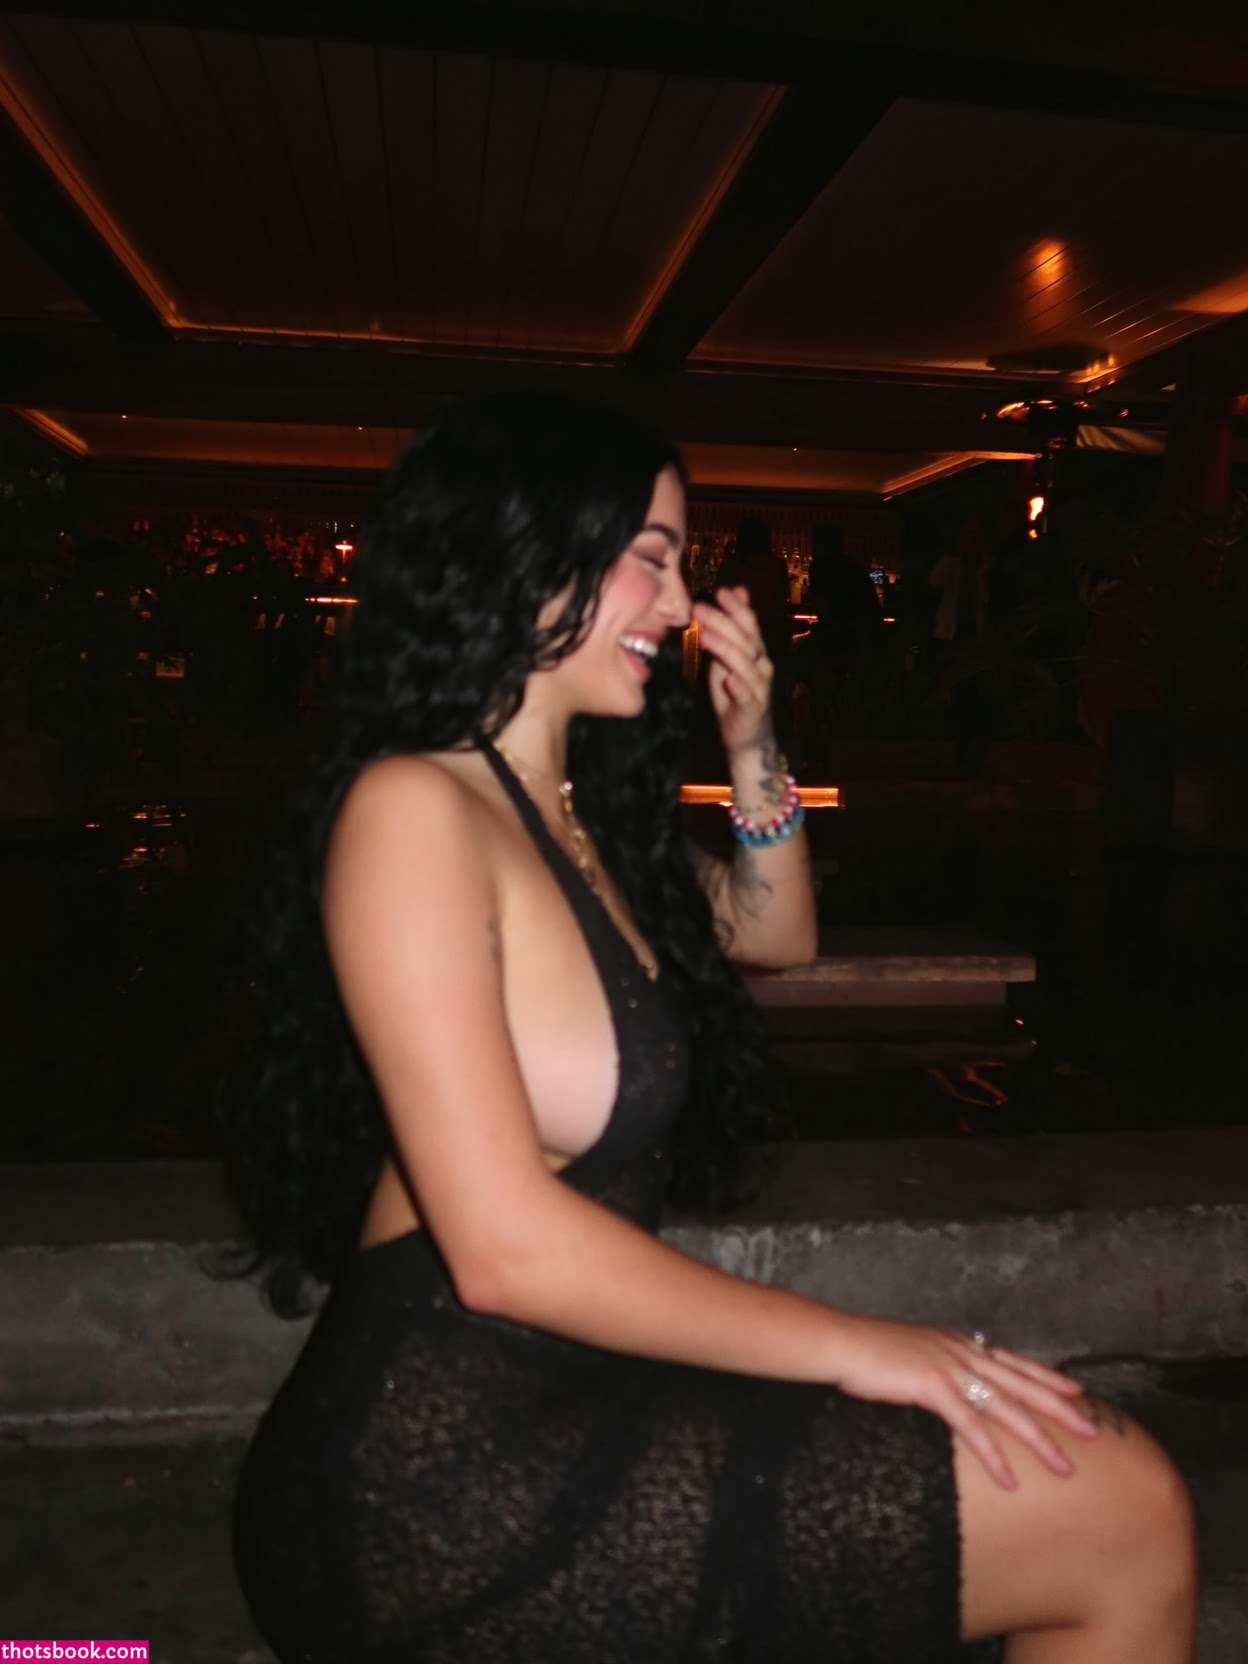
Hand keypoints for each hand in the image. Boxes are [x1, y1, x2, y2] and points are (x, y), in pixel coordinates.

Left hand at [693, 586, 773, 759]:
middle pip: (744, 640)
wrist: (748, 734)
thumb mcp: (730, 657)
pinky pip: (746, 696)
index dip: (735, 607)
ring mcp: (759, 687)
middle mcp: (761, 666)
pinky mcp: (752, 708)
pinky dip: (739, 686)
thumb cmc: (735, 693)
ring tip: (706, 636)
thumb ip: (731, 629)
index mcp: (755, 651)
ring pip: (745, 665)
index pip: (748, 624)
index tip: (719, 591)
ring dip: (726, 649)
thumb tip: (734, 592)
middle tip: (699, 608)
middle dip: (722, 622)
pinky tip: (729, 678)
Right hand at [830, 1314, 1099, 1489]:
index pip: (1014, 1361)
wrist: (841, 1342)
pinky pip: (971, 1426)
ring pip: (1007, 1407)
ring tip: (1065, 1466)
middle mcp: (962, 1351)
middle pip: (1022, 1383)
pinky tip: (1010, 1479)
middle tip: (1092, 1430)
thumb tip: (950, 1383)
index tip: (1077, 1389)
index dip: (1047, 1376)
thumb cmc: (869, 1350)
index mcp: (959, 1342)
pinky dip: (994, 1455)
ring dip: (1039, 1439)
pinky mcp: (933, 1385)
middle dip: (1061, 1408)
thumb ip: (938, 1365)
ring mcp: (950, 1367)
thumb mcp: (913, 1350)